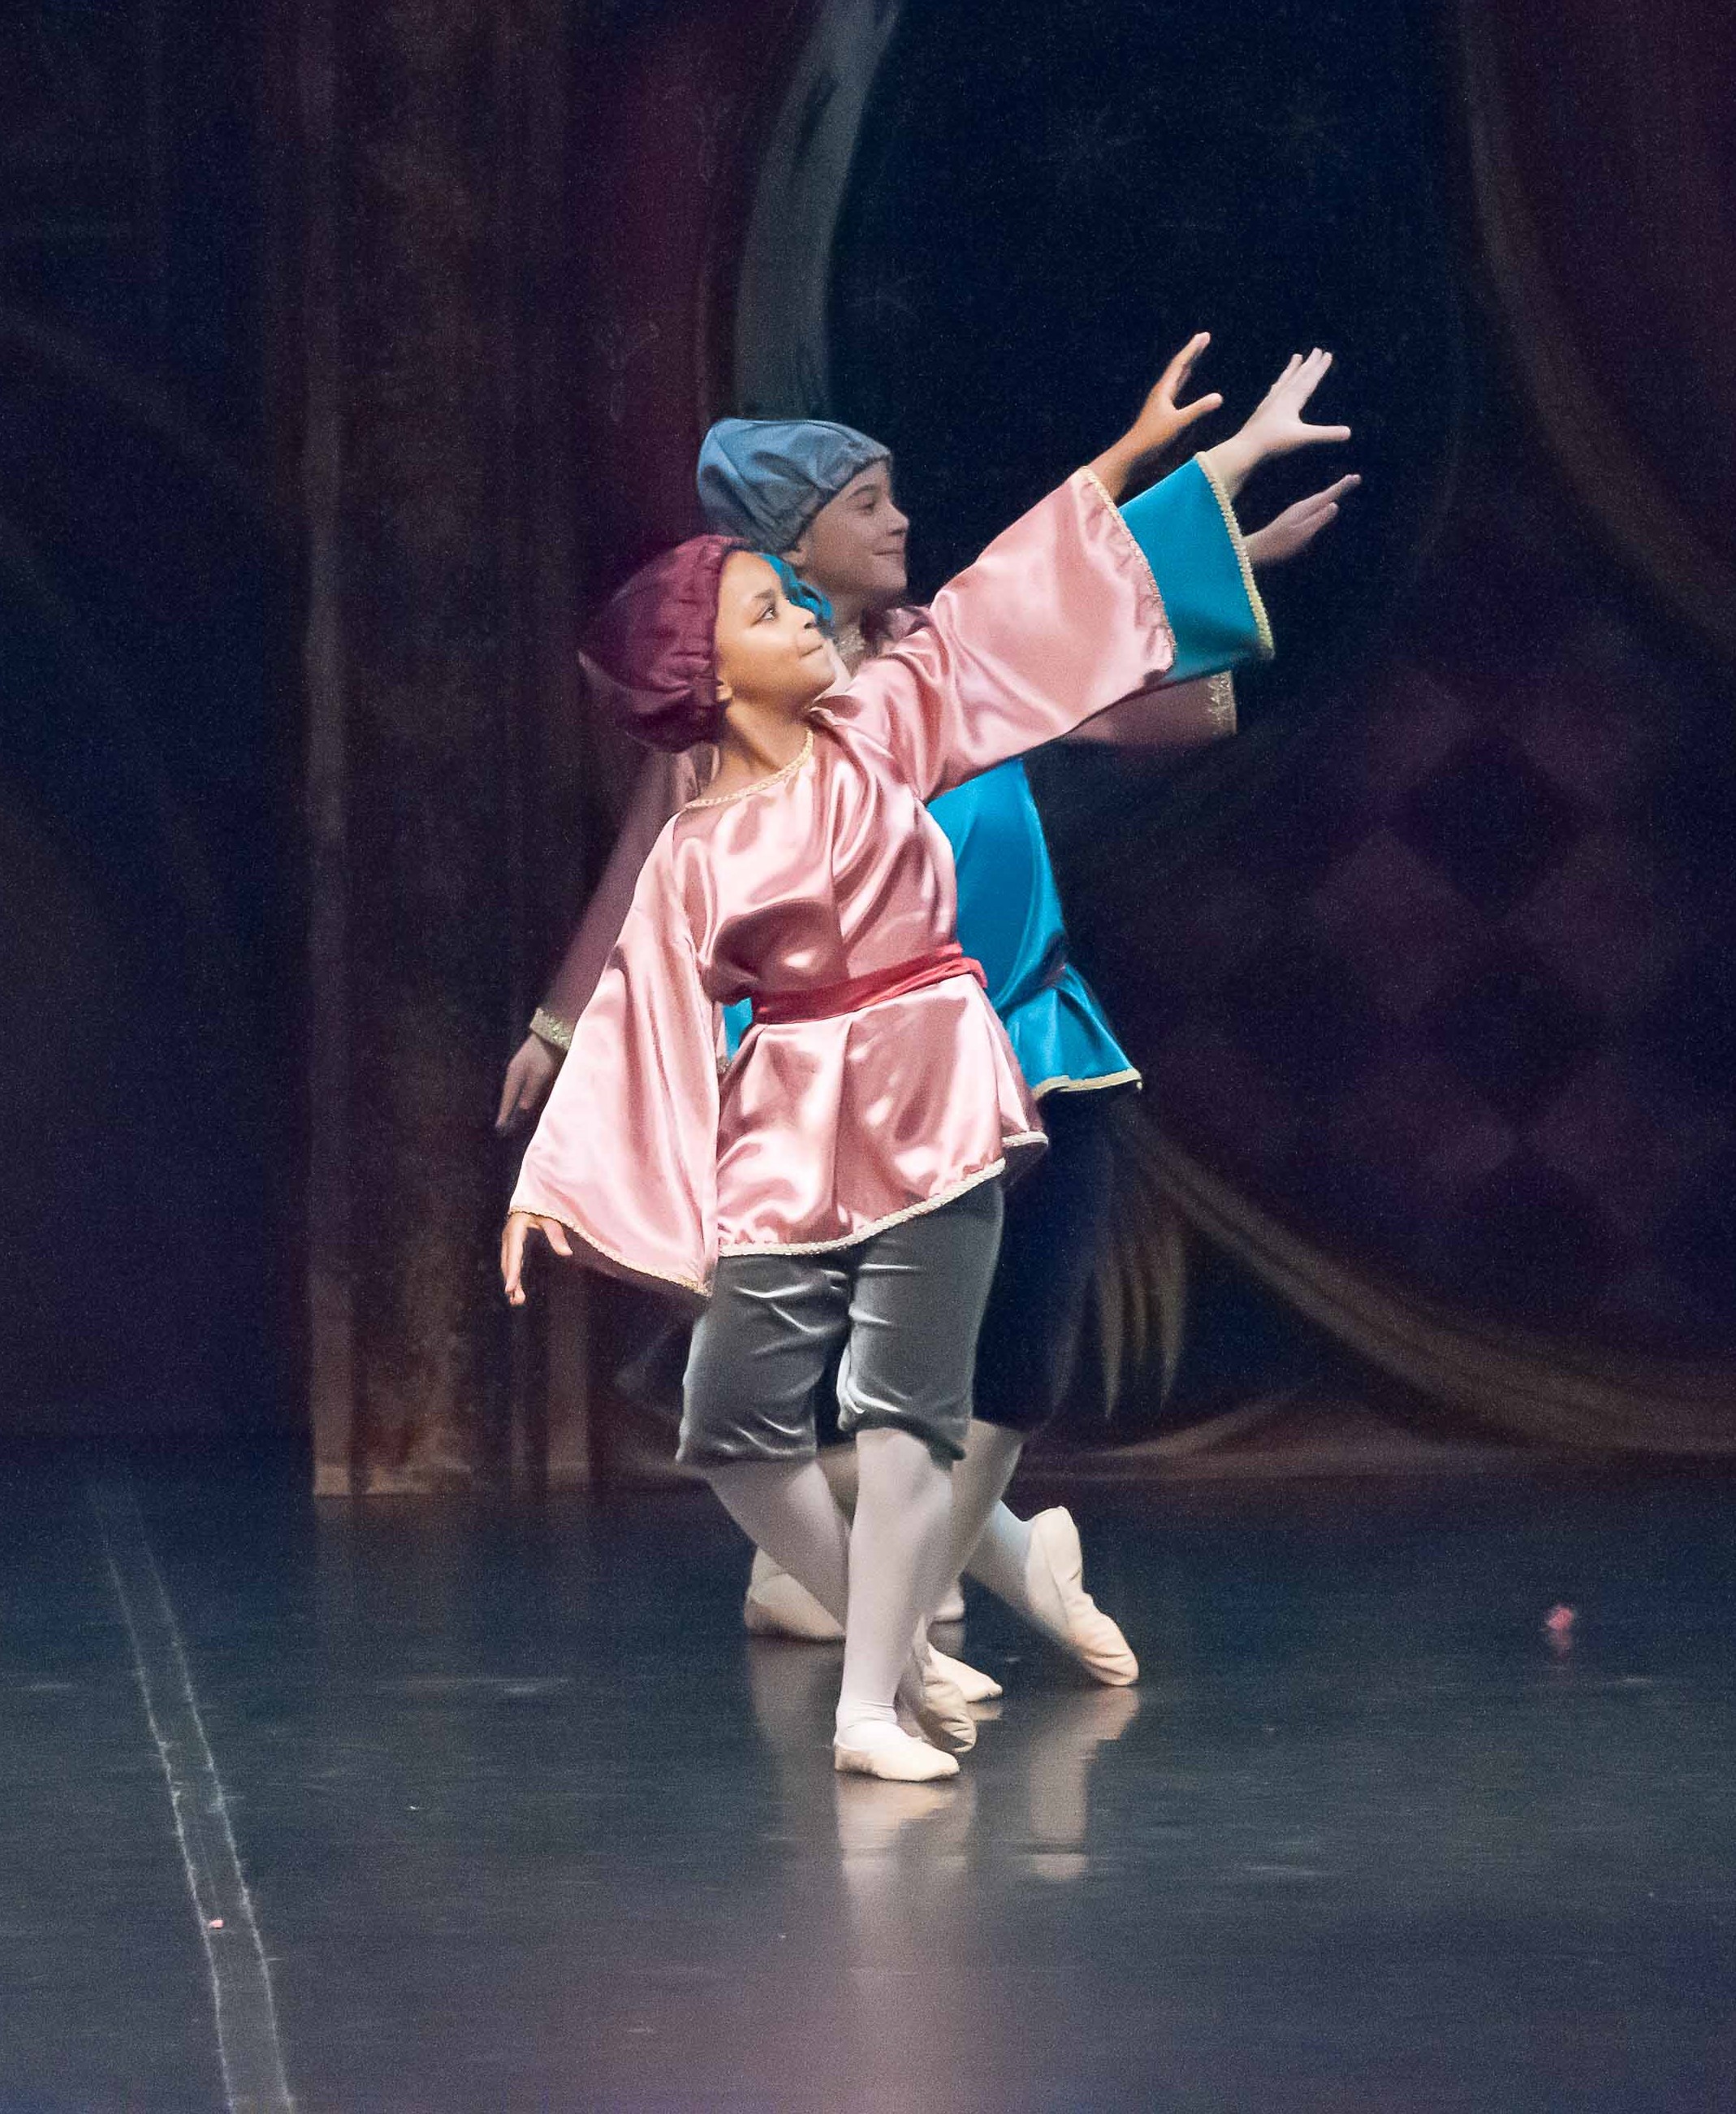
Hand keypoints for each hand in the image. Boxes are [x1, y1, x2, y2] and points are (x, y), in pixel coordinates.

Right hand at [495, 1033, 561, 1132]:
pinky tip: (530, 1101)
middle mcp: (516, 1073)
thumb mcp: (540, 1074)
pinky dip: (526, 1095)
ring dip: (518, 1103)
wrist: (555, 1029)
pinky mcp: (534, 1065)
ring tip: (517, 1118)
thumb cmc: (546, 1053)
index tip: (500, 1129)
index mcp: (514, 1075)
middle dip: (509, 1111)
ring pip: (519, 1091)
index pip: (508, 1099)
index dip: (504, 1114)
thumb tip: (521, 1110)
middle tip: (507, 1128)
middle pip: (512, 1096)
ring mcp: (525, 1068)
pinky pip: (527, 1086)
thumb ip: (531, 1092)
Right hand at [502, 1210, 573, 1304]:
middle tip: (517, 1300)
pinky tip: (516, 1290)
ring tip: (517, 1301)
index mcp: (515, 1230)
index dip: (512, 1273)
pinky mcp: (512, 1245)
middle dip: (511, 1282)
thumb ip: (556, 1235)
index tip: (510, 1289)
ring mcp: (508, 1241)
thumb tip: (566, 1253)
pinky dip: (513, 1276)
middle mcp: (508, 1237)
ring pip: (508, 1265)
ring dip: (512, 1282)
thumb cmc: (540, 1205)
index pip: (513, 1255)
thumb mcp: (549, 1218)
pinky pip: (511, 1263)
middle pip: (508, 1264)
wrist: (530, 1197)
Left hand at [1089, 332, 1223, 498]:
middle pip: (1179, 367)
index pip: (1181, 364)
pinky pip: (1175, 389)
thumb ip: (1198, 410)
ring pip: (1177, 377)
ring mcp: (1160, 402)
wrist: (1132, 456)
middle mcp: (1161, 393)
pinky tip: (1184, 381)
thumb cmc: (1153, 440)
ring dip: (1188, 365)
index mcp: (1164, 390)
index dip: (1193, 349)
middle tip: (1203, 338)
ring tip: (1195, 354)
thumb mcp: (1178, 424)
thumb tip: (1219, 397)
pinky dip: (1183, 380)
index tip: (1204, 336)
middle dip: (1192, 352)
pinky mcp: (1161, 411)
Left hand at [1202, 348, 1350, 499]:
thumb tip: (1349, 433)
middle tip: (1317, 350)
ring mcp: (1270, 402)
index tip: (1328, 354)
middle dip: (1309, 363)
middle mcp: (1281, 396)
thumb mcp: (1303, 438)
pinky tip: (1277, 384)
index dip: (1320, 368)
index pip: (1309, 379)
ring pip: (1284, 380)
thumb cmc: (1274, 443)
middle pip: (1298, 376)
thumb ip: (1326, 434)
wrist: (1245, 448)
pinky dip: (1279, 384)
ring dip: (1292, 368)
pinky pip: (1273, 391)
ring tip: (1296, 356)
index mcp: (1292, 399)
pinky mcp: (1262, 410)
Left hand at [1243, 474, 1359, 566]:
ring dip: (1331, 493)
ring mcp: (1296, 512)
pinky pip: (1313, 507)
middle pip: (1325, 495)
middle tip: (1354, 479)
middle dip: (1340, 487)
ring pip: (1318, 500)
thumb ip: (1318, 520)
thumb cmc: (1280, 545)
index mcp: (1305, 508)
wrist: (1258, 549)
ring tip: (1342, 488)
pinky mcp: (1293, 518)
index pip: (1328, 495)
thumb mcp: (1302, 534)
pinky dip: (1322, 502)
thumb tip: (1335, 505)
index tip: (1356, 477)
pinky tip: (1322, 504)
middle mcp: (1301, 507)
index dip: (1342, 487)